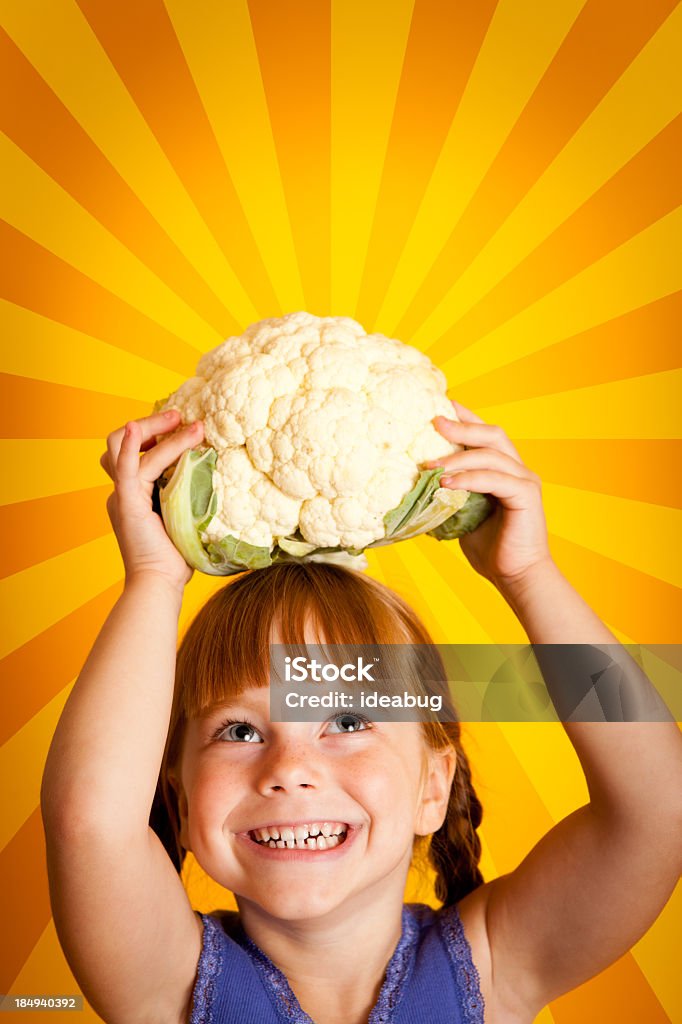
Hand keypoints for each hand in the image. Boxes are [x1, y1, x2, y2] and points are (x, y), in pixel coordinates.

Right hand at [100, 410, 203, 591]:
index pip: (132, 452)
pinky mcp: (127, 504)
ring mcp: (123, 496)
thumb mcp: (185, 517)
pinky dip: (132, 446)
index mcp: (133, 494)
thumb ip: (190, 495)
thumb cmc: (176, 558)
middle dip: (150, 424)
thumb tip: (219, 474)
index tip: (181, 424)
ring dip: (155, 429)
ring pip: (125, 447)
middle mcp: (123, 491)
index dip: (151, 433)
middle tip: (180, 415)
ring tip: (187, 422)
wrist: (159, 584)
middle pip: (119, 442)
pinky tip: (136, 427)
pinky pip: (126, 468)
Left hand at [425, 400, 552, 588]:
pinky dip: (469, 478)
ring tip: (430, 465)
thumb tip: (417, 483)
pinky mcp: (526, 496)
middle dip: (462, 426)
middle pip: (492, 435)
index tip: (441, 405)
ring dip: (458, 458)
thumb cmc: (490, 549)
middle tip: (434, 422)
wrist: (515, 577)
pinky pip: (494, 479)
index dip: (466, 417)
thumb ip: (450, 494)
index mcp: (505, 470)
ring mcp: (526, 481)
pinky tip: (447, 482)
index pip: (486, 435)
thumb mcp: (462, 515)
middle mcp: (519, 470)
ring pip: (491, 455)